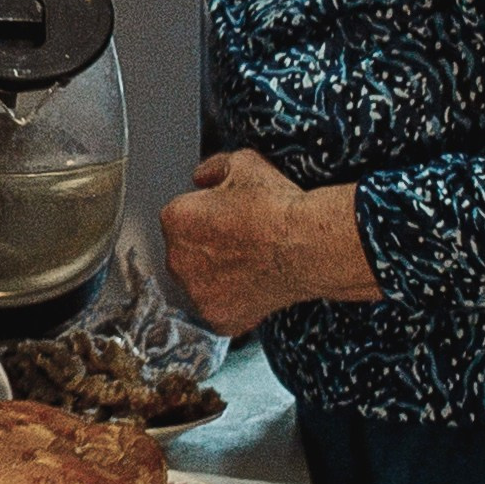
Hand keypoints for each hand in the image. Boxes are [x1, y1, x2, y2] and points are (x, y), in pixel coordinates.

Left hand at [160, 152, 378, 335]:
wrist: (309, 244)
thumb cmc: (277, 207)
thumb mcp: (243, 164)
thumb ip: (212, 168)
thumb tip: (203, 176)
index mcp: (175, 219)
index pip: (179, 219)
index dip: (205, 217)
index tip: (225, 219)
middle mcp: (177, 259)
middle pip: (185, 254)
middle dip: (206, 249)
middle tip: (241, 242)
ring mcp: (197, 293)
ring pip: (200, 284)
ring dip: (216, 277)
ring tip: (250, 264)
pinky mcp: (218, 318)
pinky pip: (220, 310)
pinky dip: (234, 303)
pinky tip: (254, 286)